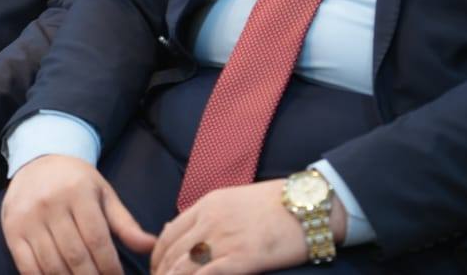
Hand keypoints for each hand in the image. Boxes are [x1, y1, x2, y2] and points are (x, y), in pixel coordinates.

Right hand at [1, 154, 154, 274]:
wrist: (38, 160)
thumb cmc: (76, 181)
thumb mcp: (104, 194)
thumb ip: (125, 223)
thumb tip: (151, 246)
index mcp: (78, 193)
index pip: (97, 240)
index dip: (110, 266)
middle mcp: (51, 204)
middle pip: (75, 256)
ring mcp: (28, 218)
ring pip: (52, 265)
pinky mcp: (12, 230)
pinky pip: (27, 266)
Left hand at [150, 180, 347, 273]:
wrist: (309, 205)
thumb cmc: (277, 203)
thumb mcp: (236, 199)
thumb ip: (210, 214)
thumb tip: (188, 230)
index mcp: (208, 204)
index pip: (170, 232)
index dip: (158, 254)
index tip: (157, 269)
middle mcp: (210, 220)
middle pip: (171, 252)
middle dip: (160, 272)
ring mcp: (224, 239)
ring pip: (183, 266)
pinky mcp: (241, 258)